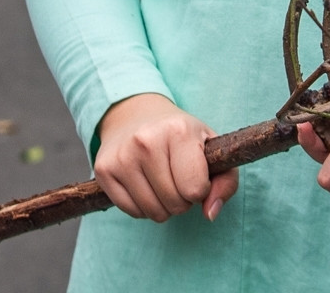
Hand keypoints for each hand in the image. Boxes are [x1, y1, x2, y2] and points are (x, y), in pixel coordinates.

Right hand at [93, 93, 236, 222]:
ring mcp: (122, 155)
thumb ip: (225, 183)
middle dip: (182, 200)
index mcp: (179, 131)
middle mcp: (147, 141)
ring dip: (163, 206)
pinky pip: (131, 211)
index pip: (195, 189)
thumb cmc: (182, 136)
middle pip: (174, 204)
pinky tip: (144, 184)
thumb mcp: (213, 149)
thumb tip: (210, 215)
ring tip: (162, 181)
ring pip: (152, 212)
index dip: (200, 190)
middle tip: (178, 178)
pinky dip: (142, 207)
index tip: (196, 175)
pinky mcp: (104, 169)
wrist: (137, 114)